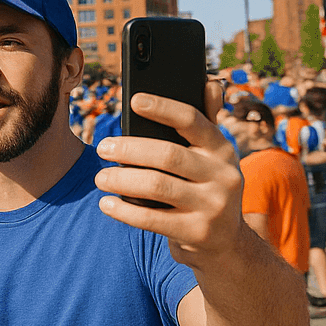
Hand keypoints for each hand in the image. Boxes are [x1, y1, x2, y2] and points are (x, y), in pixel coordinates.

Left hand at [93, 82, 245, 262]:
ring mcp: (214, 206)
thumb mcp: (212, 157)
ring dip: (121, 180)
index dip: (163, 108)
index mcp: (223, 149)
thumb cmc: (205, 187)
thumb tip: (209, 82)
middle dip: (129, 150)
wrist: (226, 244)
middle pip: (167, 155)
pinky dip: (124, 211)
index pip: (193, 121)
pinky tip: (107, 204)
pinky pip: (152, 220)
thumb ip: (206, 122)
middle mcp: (225, 176)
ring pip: (157, 187)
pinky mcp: (198, 233)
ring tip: (100, 178)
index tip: (134, 100)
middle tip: (102, 148)